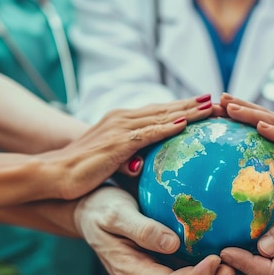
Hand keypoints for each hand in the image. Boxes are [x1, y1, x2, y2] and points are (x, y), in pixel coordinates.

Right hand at [40, 95, 212, 199]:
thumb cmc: (81, 171)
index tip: (210, 107)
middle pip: (167, 108)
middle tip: (221, 101)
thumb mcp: (113, 163)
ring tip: (212, 106)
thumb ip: (133, 161)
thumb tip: (150, 168)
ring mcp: (120, 129)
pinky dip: (167, 126)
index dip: (187, 108)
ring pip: (161, 116)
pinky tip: (184, 123)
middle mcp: (124, 119)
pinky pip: (147, 133)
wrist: (52, 173)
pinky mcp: (116, 143)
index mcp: (124, 122)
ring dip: (188, 110)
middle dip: (195, 104)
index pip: (162, 112)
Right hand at [75, 186, 234, 274]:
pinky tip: (219, 267)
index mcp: (129, 271)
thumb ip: (142, 229)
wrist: (88, 212)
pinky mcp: (157, 273)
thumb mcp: (116, 212)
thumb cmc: (100, 208)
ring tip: (231, 269)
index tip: (216, 260)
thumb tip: (172, 243)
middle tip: (231, 267)